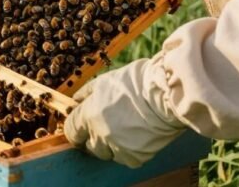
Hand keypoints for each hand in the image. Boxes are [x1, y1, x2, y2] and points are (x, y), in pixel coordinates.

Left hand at [65, 59, 186, 167]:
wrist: (166, 93)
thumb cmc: (137, 82)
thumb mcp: (105, 80)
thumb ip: (86, 93)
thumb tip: (75, 101)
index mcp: (89, 115)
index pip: (71, 132)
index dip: (76, 129)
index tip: (81, 127)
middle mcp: (100, 134)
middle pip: (88, 146)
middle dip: (93, 138)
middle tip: (106, 127)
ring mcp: (117, 147)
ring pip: (105, 154)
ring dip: (110, 145)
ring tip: (124, 129)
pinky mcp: (134, 157)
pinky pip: (125, 158)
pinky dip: (128, 150)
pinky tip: (137, 135)